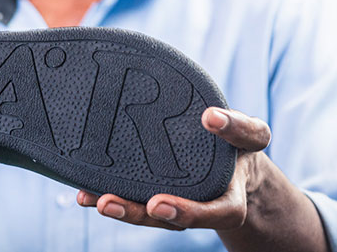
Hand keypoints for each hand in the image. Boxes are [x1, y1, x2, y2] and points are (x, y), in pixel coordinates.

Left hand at [77, 107, 269, 230]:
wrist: (233, 156)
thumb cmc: (239, 144)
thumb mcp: (252, 135)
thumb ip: (239, 128)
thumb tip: (211, 115)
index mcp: (226, 201)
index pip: (211, 214)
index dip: (186, 212)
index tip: (158, 201)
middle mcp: (197, 207)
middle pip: (167, 219)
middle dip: (136, 213)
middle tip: (109, 202)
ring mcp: (174, 200)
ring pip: (146, 213)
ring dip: (119, 207)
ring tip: (93, 199)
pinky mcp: (153, 191)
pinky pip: (132, 198)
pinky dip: (107, 197)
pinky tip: (84, 193)